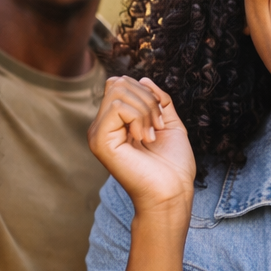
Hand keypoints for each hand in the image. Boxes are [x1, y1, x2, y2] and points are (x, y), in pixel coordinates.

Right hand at [87, 77, 196, 215]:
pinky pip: (118, 106)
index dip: (145, 92)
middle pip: (118, 83)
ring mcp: (98, 134)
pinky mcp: (100, 141)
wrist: (172, 193)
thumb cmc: (173, 165)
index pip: (120, 84)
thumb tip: (142, 78)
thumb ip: (157, 100)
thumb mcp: (169, 123)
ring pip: (118, 91)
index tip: (160, 119)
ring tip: (152, 134)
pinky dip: (139, 117)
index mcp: (115, 123)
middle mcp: (102, 127)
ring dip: (146, 109)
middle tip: (157, 126)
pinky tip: (145, 139)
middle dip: (147, 99)